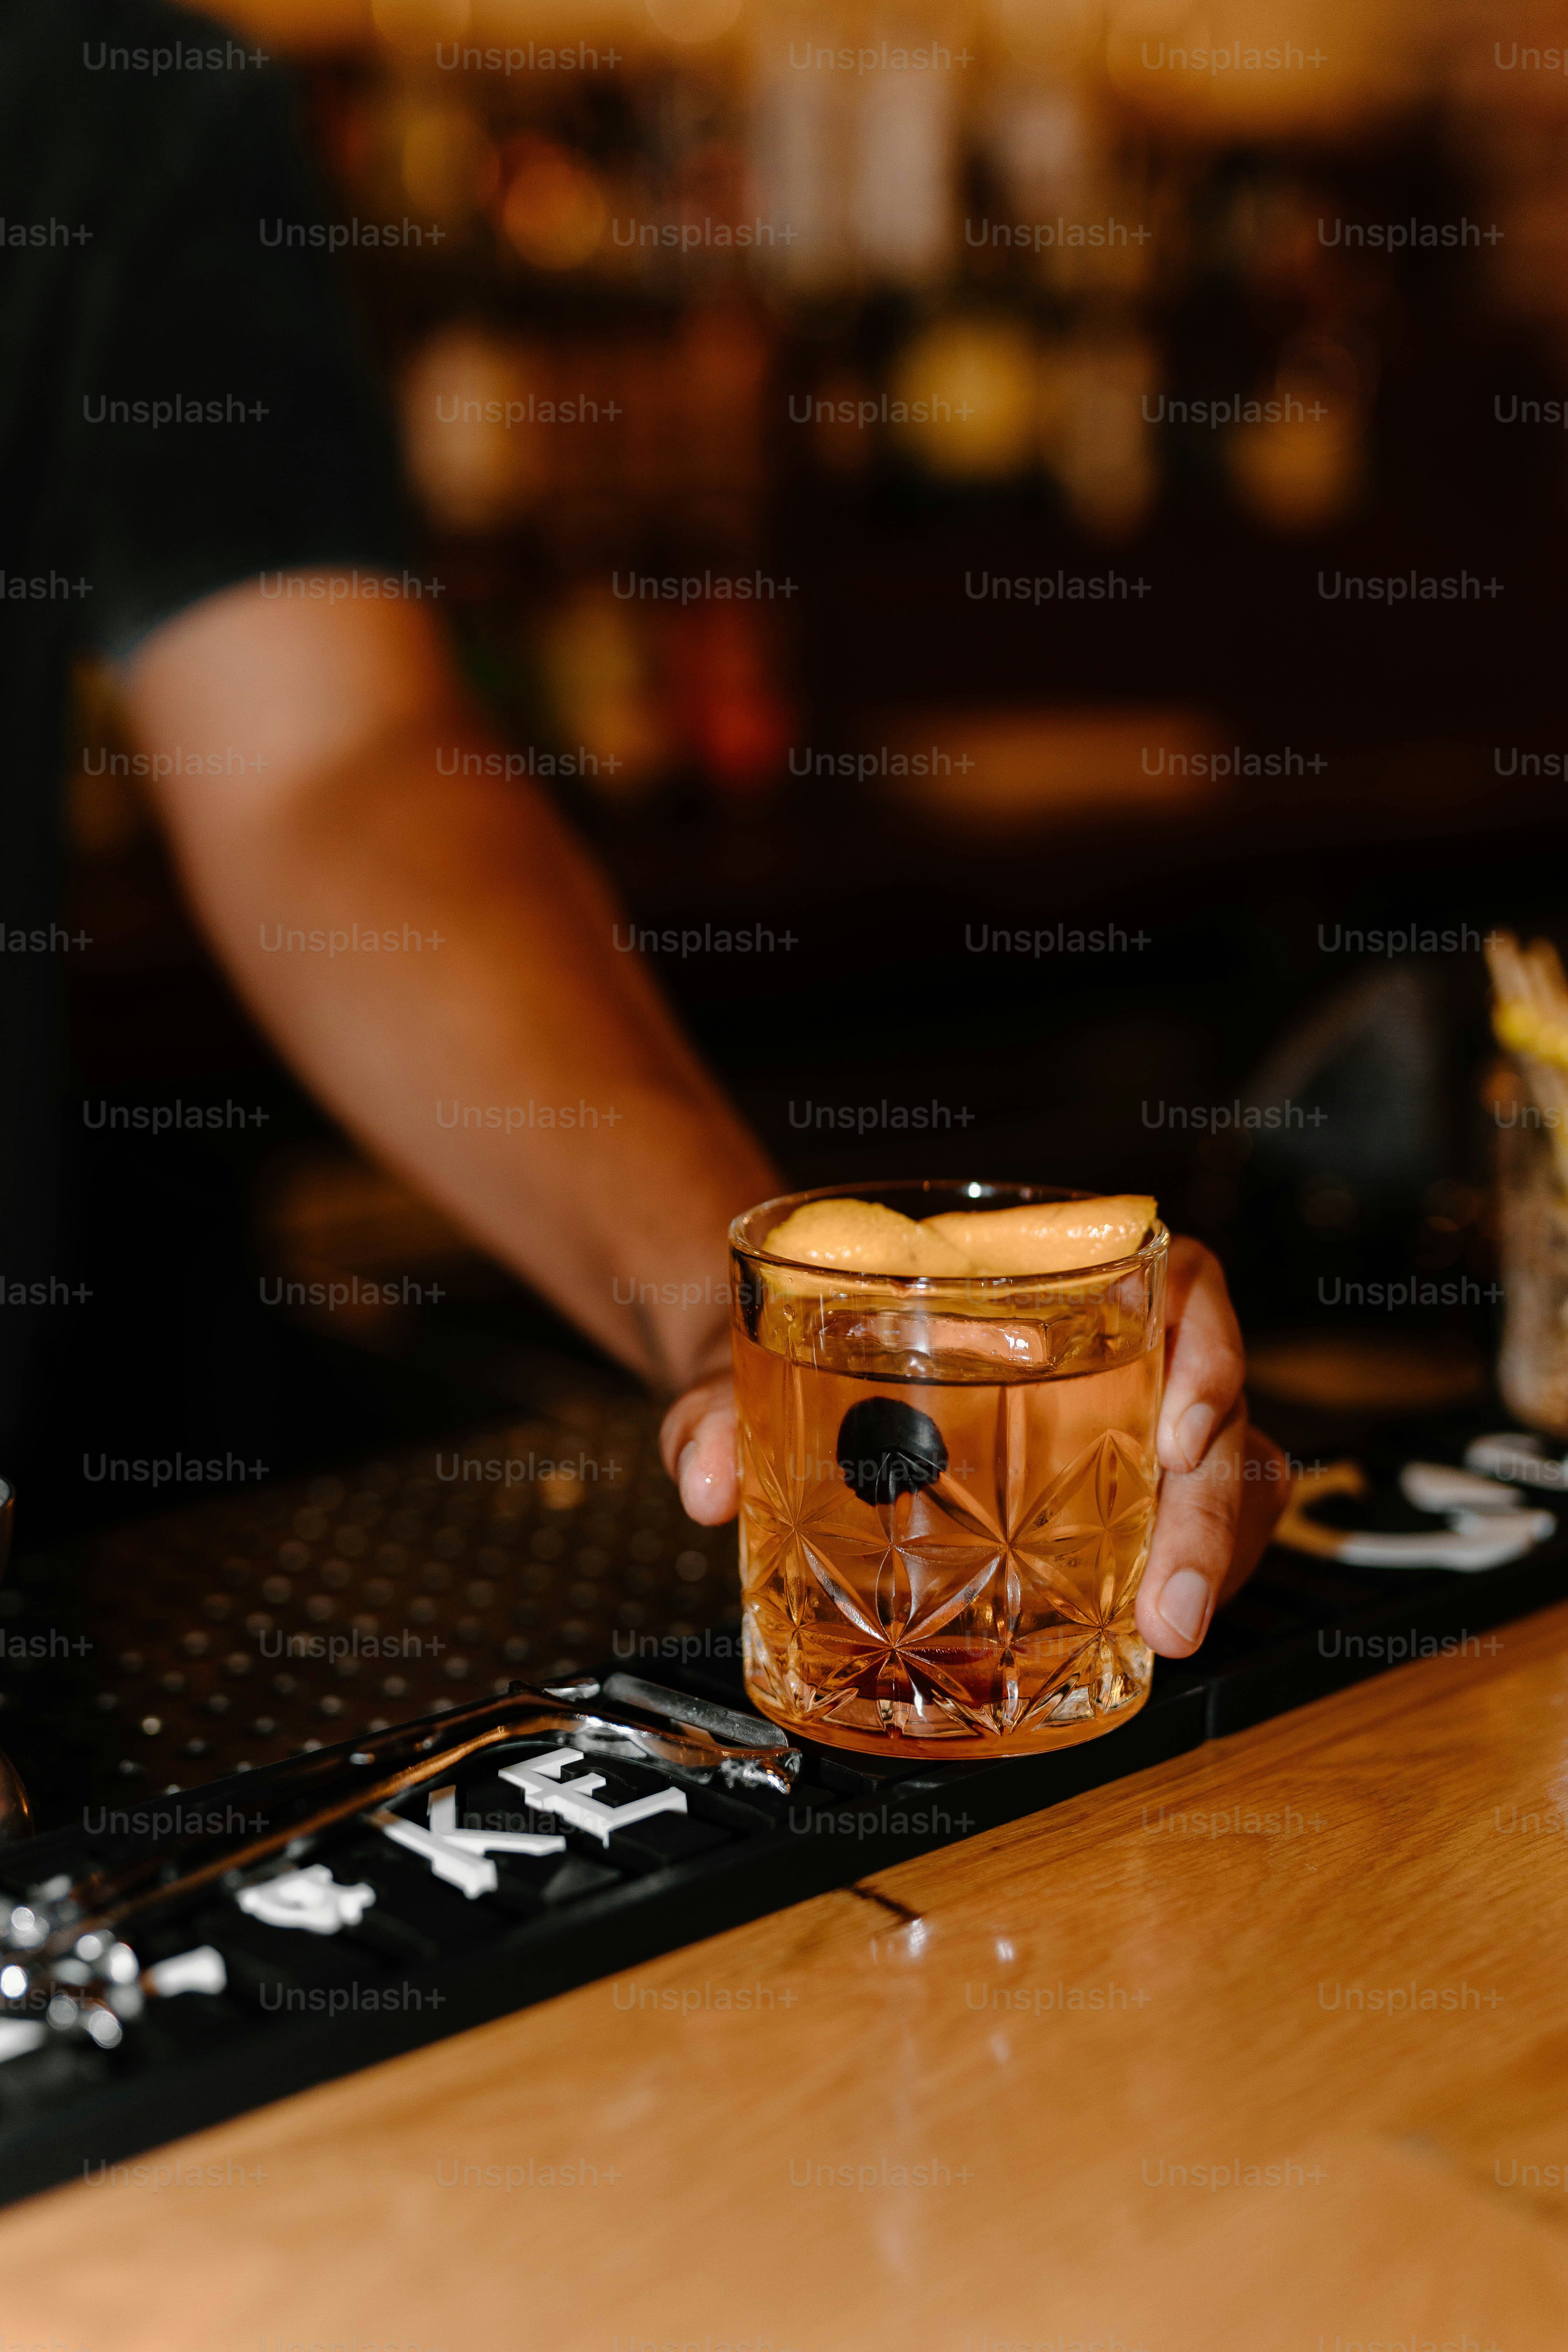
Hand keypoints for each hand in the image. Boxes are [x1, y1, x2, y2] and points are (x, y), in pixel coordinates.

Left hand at [660, 1235, 1288, 1658]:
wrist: (779, 1372)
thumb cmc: (795, 1337)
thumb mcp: (749, 1357)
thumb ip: (717, 1407)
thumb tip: (702, 1480)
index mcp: (1052, 1279)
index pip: (1178, 1283)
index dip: (1204, 1347)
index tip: (1178, 1429)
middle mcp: (1110, 1349)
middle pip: (1214, 1406)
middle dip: (1208, 1510)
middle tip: (1166, 1606)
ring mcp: (1119, 1429)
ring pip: (1220, 1478)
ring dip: (1206, 1558)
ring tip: (1164, 1637)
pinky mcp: (1109, 1503)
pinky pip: (1175, 1533)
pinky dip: (1174, 1582)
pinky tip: (1143, 1639)